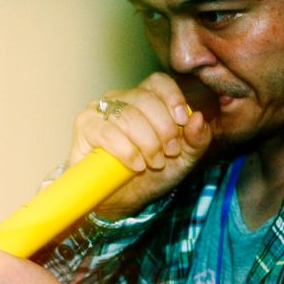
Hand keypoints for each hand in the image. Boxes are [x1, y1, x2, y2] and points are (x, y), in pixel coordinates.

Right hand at [74, 72, 212, 220]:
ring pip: (127, 115)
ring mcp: (99, 111)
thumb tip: (198, 118)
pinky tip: (136, 164)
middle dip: (163, 128)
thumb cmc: (151, 175)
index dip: (172, 98)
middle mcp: (120, 99)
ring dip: (146, 142)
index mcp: (144, 98)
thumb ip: (197, 139)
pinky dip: (126, 150)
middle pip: (144, 98)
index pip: (157, 82)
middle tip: (169, 152)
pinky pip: (107, 132)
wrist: (122, 201)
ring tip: (153, 162)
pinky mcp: (85, 128)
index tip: (182, 122)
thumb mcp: (184, 159)